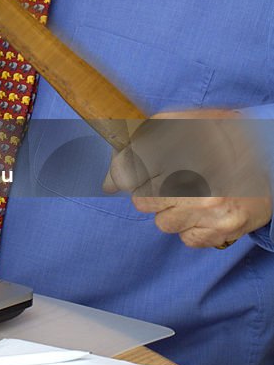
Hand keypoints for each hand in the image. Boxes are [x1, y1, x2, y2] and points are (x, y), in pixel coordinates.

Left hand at [102, 109, 271, 247]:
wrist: (268, 159)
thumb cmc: (216, 141)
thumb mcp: (180, 125)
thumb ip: (138, 146)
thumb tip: (107, 182)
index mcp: (184, 142)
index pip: (129, 168)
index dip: (123, 173)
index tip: (127, 173)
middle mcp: (198, 174)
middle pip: (142, 200)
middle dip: (151, 193)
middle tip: (172, 182)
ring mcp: (211, 204)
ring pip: (162, 222)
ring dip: (172, 212)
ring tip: (192, 196)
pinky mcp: (223, 228)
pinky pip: (185, 239)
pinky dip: (191, 228)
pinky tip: (205, 211)